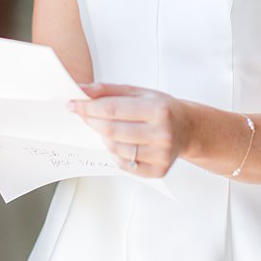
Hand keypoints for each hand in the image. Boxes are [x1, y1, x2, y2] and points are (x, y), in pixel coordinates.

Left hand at [69, 82, 190, 179]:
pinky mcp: (159, 170)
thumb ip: (108, 90)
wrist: (189, 129)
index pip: (112, 109)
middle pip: (111, 131)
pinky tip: (122, 143)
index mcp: (158, 110)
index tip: (72, 104)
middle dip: (92, 121)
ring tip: (109, 128)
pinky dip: (116, 154)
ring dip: (104, 138)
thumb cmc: (162, 109)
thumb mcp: (139, 92)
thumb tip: (81, 90)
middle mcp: (162, 134)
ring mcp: (161, 155)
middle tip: (84, 115)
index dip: (87, 107)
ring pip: (115, 149)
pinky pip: (124, 165)